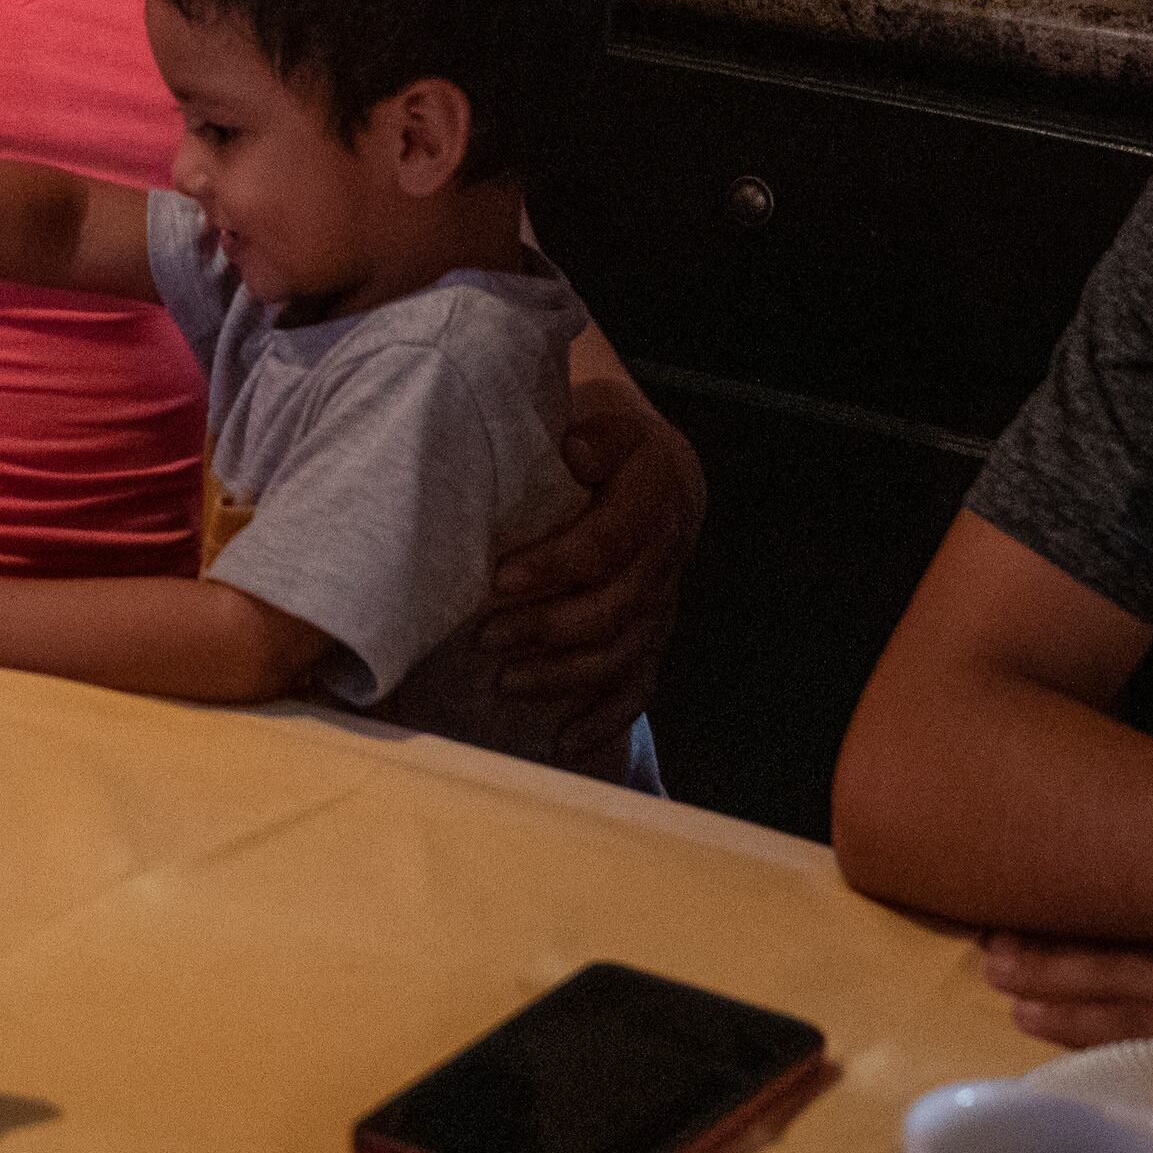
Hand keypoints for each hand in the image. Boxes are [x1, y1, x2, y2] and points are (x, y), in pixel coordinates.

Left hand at [479, 389, 703, 759]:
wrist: (646, 459)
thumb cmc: (593, 434)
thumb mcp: (595, 411)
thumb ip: (589, 431)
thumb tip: (574, 447)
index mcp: (656, 492)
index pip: (610, 540)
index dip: (556, 564)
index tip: (499, 578)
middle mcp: (668, 552)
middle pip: (615, 607)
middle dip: (548, 628)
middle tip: (485, 637)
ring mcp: (663, 599)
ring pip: (623, 652)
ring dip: (564, 675)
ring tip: (504, 683)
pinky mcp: (653, 633)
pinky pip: (639, 684)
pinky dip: (604, 717)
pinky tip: (565, 742)